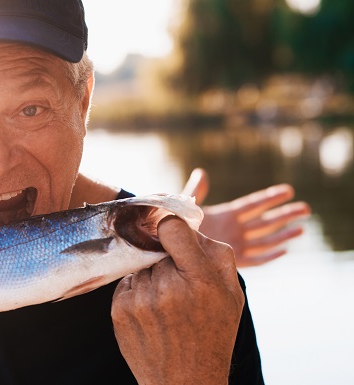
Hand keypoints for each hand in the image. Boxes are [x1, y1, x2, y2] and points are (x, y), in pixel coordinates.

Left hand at [111, 217, 243, 384]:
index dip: (170, 227)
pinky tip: (151, 312)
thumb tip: (190, 223)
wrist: (184, 381)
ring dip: (151, 277)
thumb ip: (216, 254)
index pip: (172, 228)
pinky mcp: (119, 311)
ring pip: (141, 266)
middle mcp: (169, 289)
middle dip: (166, 260)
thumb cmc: (213, 333)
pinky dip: (137, 291)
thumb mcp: (231, 295)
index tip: (171, 234)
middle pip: (156, 249)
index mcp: (201, 280)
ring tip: (167, 303)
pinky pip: (126, 282)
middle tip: (179, 284)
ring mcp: (141, 300)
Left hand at [181, 168, 310, 266]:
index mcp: (227, 214)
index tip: (288, 190)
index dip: (270, 198)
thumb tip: (201, 172)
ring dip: (283, 235)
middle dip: (285, 214)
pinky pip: (255, 259)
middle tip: (306, 208)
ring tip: (301, 229)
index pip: (253, 204)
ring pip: (265, 239)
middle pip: (265, 221)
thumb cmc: (178, 225)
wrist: (170, 249)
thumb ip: (196, 191)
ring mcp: (236, 244)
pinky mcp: (233, 261)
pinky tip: (284, 250)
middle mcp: (235, 228)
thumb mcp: (187, 207)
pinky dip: (269, 256)